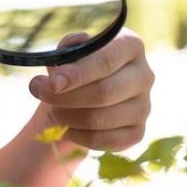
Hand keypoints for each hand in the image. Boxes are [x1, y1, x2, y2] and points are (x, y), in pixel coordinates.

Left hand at [29, 28, 154, 150]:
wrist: (88, 92)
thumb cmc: (78, 65)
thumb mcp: (71, 50)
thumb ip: (65, 52)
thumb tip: (57, 73)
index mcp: (130, 45)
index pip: (105, 61)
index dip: (76, 74)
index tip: (51, 83)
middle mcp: (144, 75)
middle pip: (104, 92)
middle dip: (66, 97)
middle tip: (41, 94)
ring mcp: (144, 105)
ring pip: (101, 118)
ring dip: (68, 117)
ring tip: (53, 110)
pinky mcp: (138, 131)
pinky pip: (105, 140)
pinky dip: (79, 136)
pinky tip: (67, 128)